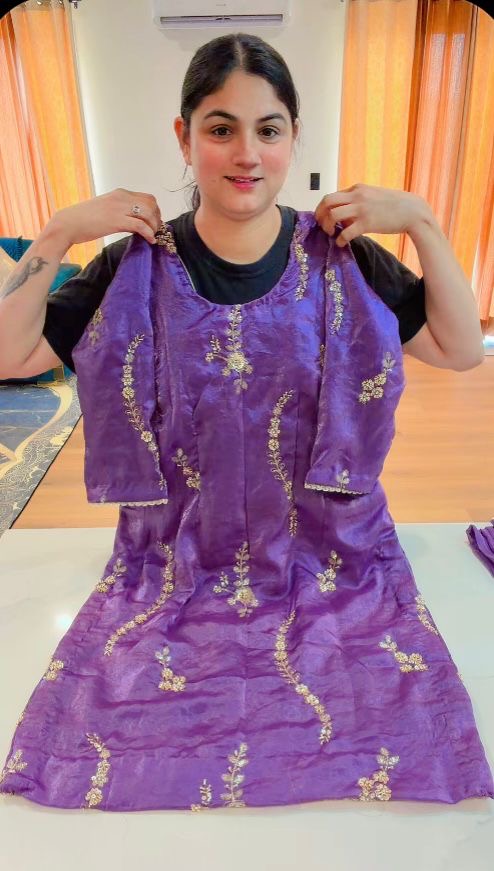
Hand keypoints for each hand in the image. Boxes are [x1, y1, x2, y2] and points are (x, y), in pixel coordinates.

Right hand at [45, 188, 161, 247]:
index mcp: (119, 194)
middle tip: (154, 231)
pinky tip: (150, 241)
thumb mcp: (106, 210)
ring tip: (152, 236)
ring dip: (154, 226)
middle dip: (157, 218)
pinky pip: (141, 225)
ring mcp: (119, 208)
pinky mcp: (116, 221)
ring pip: (149, 213)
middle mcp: (121, 197)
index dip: (155, 211)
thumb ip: (121, 212)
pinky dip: (149, 233)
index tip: (153, 223)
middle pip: (152, 203)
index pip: (147, 197)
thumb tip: (134, 223)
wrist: (68, 224)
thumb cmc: (84, 220)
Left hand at [314, 183, 427, 245]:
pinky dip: (340, 239)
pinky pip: (345, 232)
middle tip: (322, 226)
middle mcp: (357, 195)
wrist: (413, 211)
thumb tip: (343, 216)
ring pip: (333, 214)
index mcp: (358, 188)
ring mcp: (362, 209)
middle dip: (319, 215)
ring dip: (327, 226)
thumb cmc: (395, 205)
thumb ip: (358, 201)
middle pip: (327, 201)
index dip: (324, 209)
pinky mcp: (367, 223)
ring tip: (331, 234)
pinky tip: (342, 244)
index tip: (324, 219)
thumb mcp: (373, 196)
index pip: (332, 195)